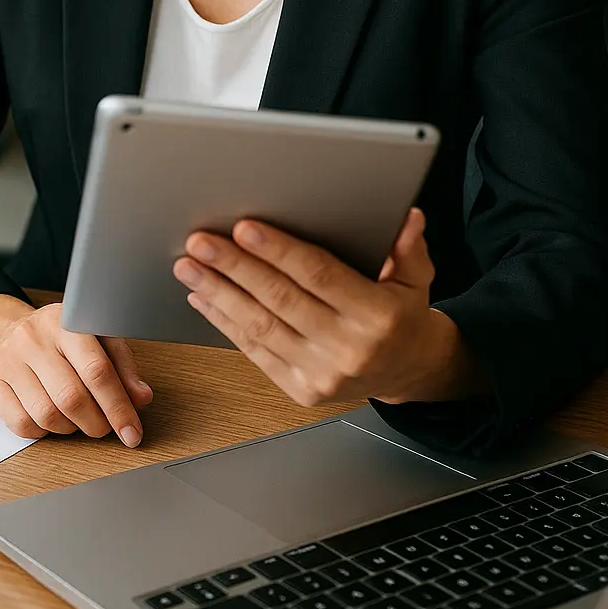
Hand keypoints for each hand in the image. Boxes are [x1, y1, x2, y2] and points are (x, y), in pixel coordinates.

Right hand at [0, 294, 152, 444]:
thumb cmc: (55, 339)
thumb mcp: (94, 338)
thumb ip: (121, 365)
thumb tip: (141, 398)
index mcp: (67, 322)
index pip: (97, 370)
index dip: (119, 407)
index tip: (132, 431)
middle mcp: (34, 338)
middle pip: (72, 397)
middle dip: (97, 423)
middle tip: (105, 428)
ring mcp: (8, 360)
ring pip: (47, 414)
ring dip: (71, 429)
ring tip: (78, 420)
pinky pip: (22, 423)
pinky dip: (43, 432)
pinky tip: (51, 420)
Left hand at [172, 208, 484, 407]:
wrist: (406, 371)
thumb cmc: (402, 316)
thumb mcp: (417, 278)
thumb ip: (408, 248)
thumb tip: (407, 218)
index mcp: (377, 315)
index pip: (319, 275)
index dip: (279, 251)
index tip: (245, 228)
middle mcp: (347, 348)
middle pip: (280, 299)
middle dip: (235, 267)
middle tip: (202, 242)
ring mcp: (321, 374)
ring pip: (260, 326)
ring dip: (219, 294)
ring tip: (190, 267)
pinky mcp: (301, 390)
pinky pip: (255, 352)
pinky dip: (225, 323)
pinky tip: (204, 298)